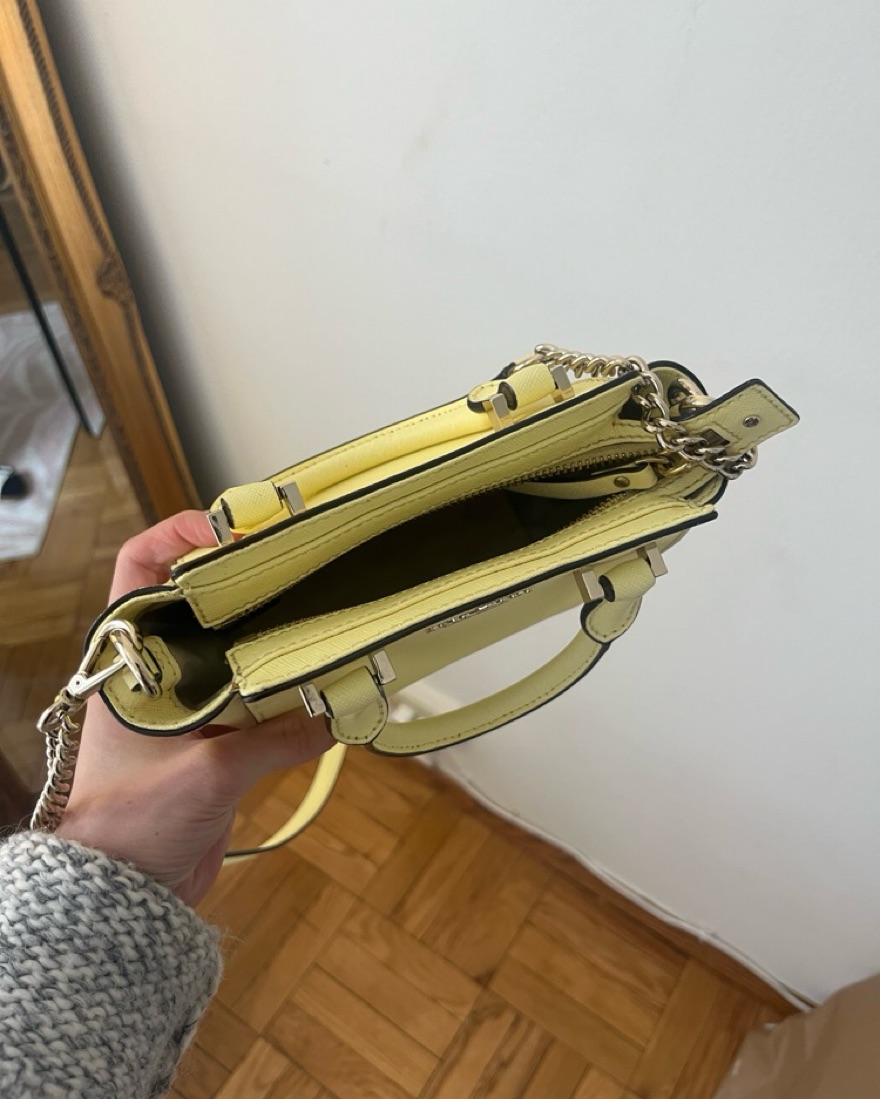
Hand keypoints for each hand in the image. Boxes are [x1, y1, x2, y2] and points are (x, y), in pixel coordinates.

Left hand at [55, 510, 334, 906]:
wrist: (122, 891)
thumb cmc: (131, 821)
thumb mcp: (206, 773)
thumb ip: (275, 741)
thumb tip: (336, 718)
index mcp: (133, 661)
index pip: (141, 569)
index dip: (178, 535)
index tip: (233, 532)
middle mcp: (162, 672)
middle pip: (207, 603)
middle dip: (253, 583)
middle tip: (302, 570)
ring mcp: (193, 706)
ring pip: (240, 650)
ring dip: (280, 640)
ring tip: (326, 623)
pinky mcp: (219, 742)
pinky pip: (262, 703)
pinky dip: (295, 697)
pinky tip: (329, 693)